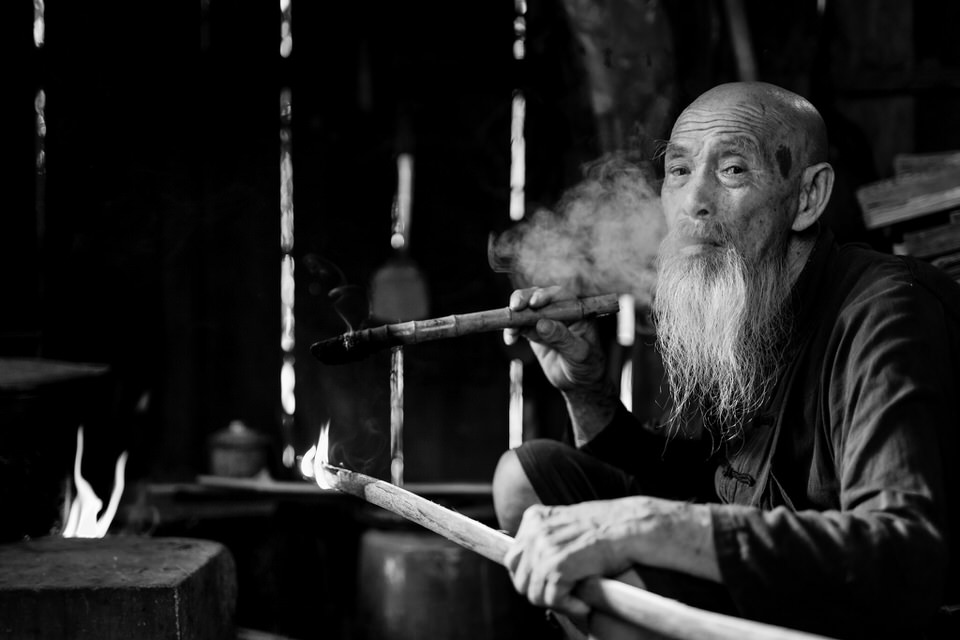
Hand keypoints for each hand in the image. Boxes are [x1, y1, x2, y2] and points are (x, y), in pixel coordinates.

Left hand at [503, 502, 631, 619]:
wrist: (627, 527)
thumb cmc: (605, 528)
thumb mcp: (566, 525)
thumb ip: (546, 539)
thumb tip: (531, 569)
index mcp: (534, 518)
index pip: (512, 558)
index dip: (528, 576)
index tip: (546, 583)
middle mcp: (535, 532)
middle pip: (519, 578)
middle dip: (539, 591)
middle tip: (562, 595)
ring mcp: (544, 549)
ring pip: (533, 593)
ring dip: (555, 602)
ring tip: (575, 599)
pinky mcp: (557, 566)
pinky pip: (552, 599)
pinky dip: (569, 606)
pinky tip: (583, 602)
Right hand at [505, 286, 606, 392]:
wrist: (578, 382)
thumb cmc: (587, 365)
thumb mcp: (578, 352)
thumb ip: (562, 337)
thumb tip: (542, 324)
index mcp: (576, 311)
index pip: (560, 296)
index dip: (545, 295)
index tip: (534, 303)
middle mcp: (559, 312)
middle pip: (538, 297)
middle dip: (524, 299)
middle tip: (515, 307)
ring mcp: (545, 321)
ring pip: (525, 310)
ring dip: (514, 316)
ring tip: (510, 329)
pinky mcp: (533, 332)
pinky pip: (519, 327)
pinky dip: (512, 331)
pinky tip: (510, 340)